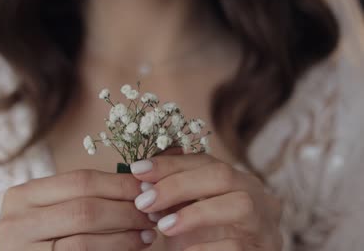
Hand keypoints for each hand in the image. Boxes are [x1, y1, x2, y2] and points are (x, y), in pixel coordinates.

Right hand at [0, 169, 156, 250]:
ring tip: (148, 233)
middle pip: (85, 209)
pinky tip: (132, 248)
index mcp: (23, 195)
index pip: (80, 181)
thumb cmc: (43, 236)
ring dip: (125, 236)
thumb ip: (84, 196)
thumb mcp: (52, 210)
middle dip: (126, 210)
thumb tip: (138, 183)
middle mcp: (16, 222)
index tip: (147, 188)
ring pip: (85, 241)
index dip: (119, 184)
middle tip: (153, 213)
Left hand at [130, 152, 282, 250]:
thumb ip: (173, 196)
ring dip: (195, 213)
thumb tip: (144, 184)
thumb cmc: (205, 240)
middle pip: (223, 175)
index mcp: (238, 180)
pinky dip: (205, 248)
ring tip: (163, 227)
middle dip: (178, 185)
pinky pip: (237, 245)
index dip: (170, 163)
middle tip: (144, 202)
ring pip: (240, 204)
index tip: (138, 170)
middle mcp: (258, 195)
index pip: (205, 161)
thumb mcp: (188, 212)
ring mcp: (266, 224)